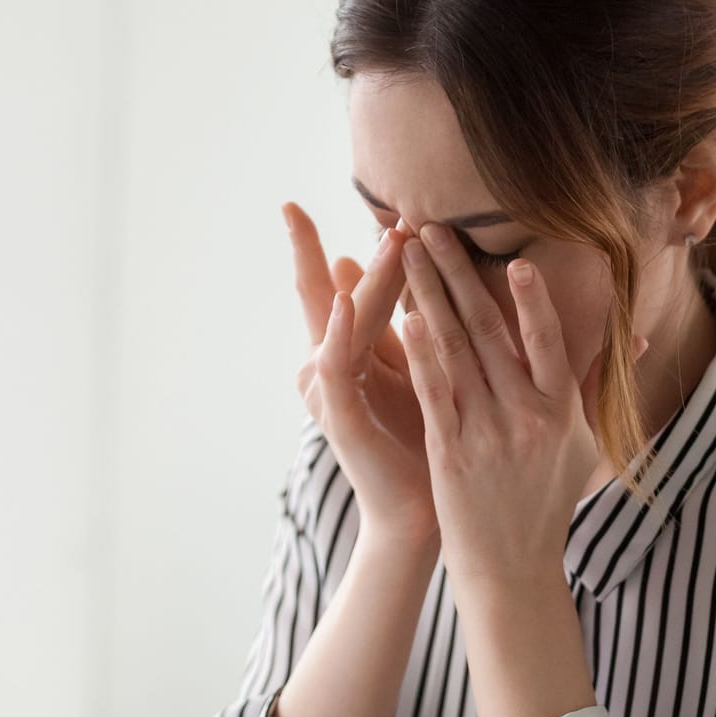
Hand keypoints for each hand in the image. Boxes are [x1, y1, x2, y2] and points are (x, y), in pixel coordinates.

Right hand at [285, 202, 438, 552]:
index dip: (315, 248)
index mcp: (349, 353)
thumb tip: (403, 274)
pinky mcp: (339, 415)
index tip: (291, 204)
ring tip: (383, 238)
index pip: (336, 288)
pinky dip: (340, 332)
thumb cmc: (424, 441)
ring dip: (364, 279)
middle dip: (325, 250)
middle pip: (329, 295)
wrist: (421, 512)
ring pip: (342, 321)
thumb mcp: (417, 370)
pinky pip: (336, 366)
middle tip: (330, 207)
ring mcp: (329, 391)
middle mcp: (328, 366)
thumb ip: (405, 324)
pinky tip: (347, 300)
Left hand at [397, 222, 648, 585]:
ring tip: (407, 256)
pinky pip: (435, 393)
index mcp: (563, 411)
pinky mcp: (450, 452)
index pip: (548, 341)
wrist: (511, 567)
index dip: (532, 300)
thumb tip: (638, 338)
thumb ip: (596, 386)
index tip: (515, 257)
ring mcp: (487, 433)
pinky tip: (404, 318)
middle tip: (431, 228)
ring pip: (456, 352)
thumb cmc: (547, 502)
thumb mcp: (584, 445)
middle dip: (458, 275)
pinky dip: (420, 354)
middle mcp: (527, 417)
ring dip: (429, 297)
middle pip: (489, 332)